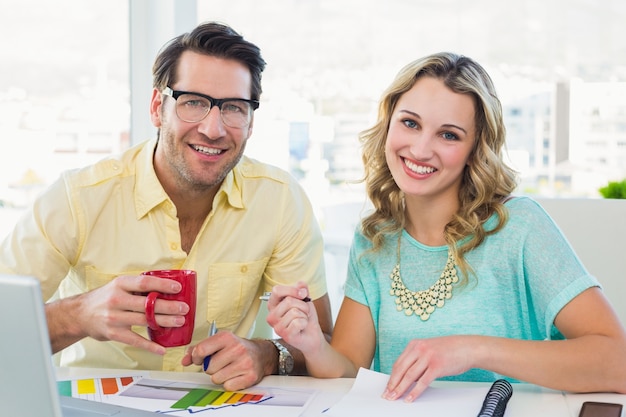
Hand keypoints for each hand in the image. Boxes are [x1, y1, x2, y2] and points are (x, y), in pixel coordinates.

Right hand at [70, 274, 189, 354]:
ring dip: (165, 322)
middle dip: (168, 306)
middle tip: (184, 308)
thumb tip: (166, 287)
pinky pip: (135, 340)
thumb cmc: (105, 298)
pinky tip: (162, 348)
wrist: (79, 314)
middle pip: (147, 304)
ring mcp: (114, 317)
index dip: (162, 285)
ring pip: (144, 320)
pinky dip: (150, 345)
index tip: (178, 288)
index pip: (144, 283)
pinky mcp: (114, 333)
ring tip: (180, 322)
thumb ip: (138, 287)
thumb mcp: (118, 286)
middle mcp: (117, 300)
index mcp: (120, 284)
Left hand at [182, 331, 267, 390]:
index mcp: (226, 337)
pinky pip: (227, 386)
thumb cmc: (236, 348)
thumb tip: (185, 360)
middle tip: (220, 363)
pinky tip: (235, 375)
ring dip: (219, 376)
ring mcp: (245, 362)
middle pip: (208, 368)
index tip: (200, 359)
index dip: (196, 358)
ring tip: (228, 369)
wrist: (261, 354)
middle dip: (210, 368)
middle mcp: (237, 348)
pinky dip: (229, 383)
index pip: (201, 350)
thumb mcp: (218, 343)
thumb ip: (198, 349)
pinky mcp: (250, 376)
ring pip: (216, 378)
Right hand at [265, 282, 323, 354]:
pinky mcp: (284, 335)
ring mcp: (276, 327)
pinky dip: (304, 323)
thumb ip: (302, 289)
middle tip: (304, 312)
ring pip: (294, 312)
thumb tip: (301, 284)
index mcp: (273, 304)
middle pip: (288, 301)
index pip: (277, 290)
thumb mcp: (304, 298)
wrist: (312, 334)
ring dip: (304, 315)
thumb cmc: (305, 316)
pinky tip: (302, 327)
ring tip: (302, 320)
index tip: (303, 294)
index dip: (292, 290)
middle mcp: (271, 316)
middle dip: (302, 305)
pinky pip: (298, 322)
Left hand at [383, 336, 473, 401]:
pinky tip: (410, 398)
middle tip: (387, 395)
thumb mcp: (429, 349)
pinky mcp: (437, 366)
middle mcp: (419, 349)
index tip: (387, 386)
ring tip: (394, 397)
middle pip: (401, 369)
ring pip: (409, 376)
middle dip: (393, 384)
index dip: (392, 376)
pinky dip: (414, 392)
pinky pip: (423, 382)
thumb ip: (417, 360)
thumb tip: (408, 378)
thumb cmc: (450, 350)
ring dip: (400, 389)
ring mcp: (428, 357)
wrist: (468, 348)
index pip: (398, 363)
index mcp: (415, 344)